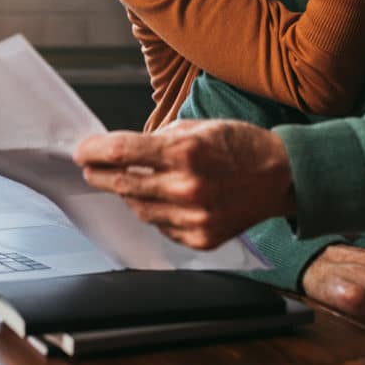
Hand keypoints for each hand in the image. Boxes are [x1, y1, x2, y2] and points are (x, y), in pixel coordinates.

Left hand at [73, 119, 295, 249]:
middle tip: (90, 168)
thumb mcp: (199, 126)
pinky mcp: (201, 238)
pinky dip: (156, 212)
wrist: (282, 177)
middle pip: (123, 184)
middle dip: (101, 175)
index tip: (82, 151)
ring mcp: (194, 217)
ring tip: (131, 182)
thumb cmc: (240, 146)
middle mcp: (188, 188)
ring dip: (129, 194)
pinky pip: (161, 225)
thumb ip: (159, 139)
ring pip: (139, 208)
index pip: (123, 153)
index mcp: (186, 153)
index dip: (95, 151)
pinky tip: (165, 199)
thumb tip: (124, 152)